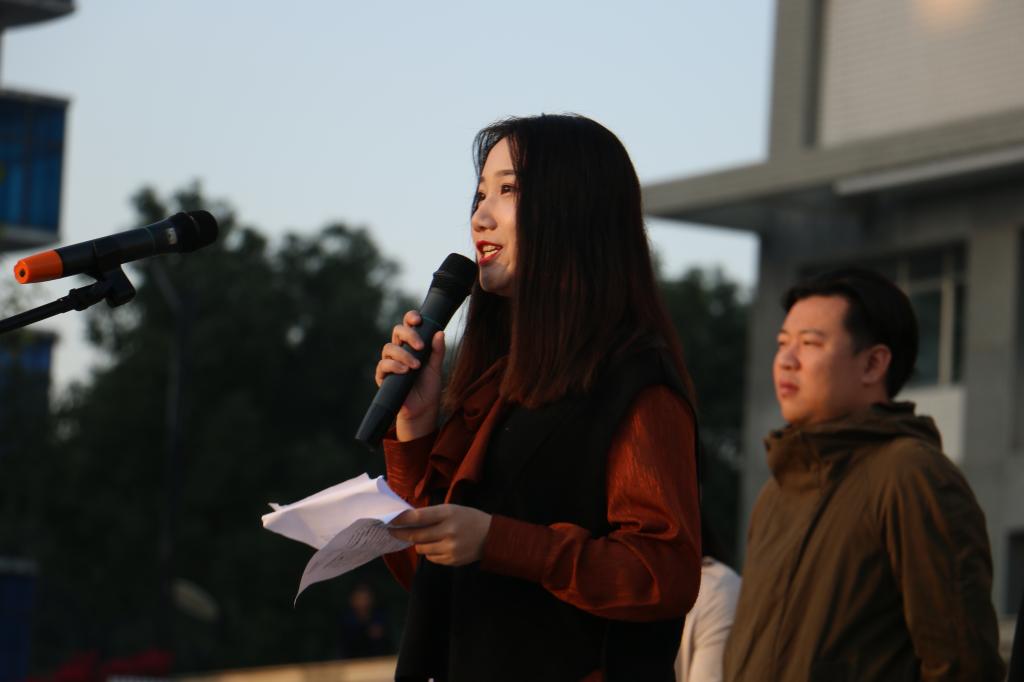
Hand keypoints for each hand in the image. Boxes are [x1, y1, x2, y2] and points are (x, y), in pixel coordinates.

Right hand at [374, 310, 445, 440]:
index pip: (408, 325)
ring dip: (403, 354)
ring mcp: (390, 362)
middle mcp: (399, 350)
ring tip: (416, 366)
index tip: (418, 319)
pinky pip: (383, 365)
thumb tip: (440, 332)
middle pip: (397, 331)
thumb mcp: (436, 367)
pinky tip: (405, 371)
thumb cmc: (428, 387)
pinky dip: (394, 366)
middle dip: (409, 334)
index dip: (411, 318)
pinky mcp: (383, 376)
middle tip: (420, 346)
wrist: (423, 409)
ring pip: (389, 347)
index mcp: (412, 344)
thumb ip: (438, 351)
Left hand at [389, 504, 491, 565]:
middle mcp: (449, 531)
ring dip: (419, 543)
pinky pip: (431, 558)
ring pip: (422, 549)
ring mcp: (451, 548)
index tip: (389, 520)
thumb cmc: (468, 519)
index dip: (402, 520)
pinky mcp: (452, 560)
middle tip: (392, 531)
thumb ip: (431, 514)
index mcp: (449, 514)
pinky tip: (440, 546)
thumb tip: (406, 520)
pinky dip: (431, 552)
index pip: (419, 517)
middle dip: (401, 534)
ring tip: (427, 537)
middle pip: (416, 536)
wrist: (492, 537)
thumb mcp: (452, 509)